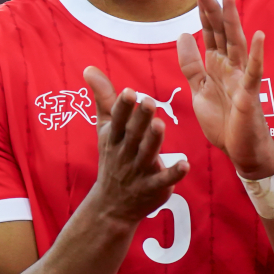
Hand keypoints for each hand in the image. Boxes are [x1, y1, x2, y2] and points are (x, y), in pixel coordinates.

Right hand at [83, 66, 189, 224]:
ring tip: (160, 125)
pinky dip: (173, 174)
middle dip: (140, 119)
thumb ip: (103, 98)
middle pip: (133, 135)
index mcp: (114, 138)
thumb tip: (89, 68)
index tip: (129, 92)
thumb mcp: (105, 129)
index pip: (117, 120)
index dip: (122, 107)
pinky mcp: (153, 188)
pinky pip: (163, 180)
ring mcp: (138, 172)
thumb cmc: (112, 158)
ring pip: (147, 154)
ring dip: (153, 141)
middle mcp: (125, 153)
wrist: (111, 205)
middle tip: (149, 101)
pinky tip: (184, 164)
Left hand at [177, 0, 273, 179]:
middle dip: (211, 9)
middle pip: (220, 32)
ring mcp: (241, 78)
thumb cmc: (223, 121)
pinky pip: (254, 72)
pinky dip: (257, 54)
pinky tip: (259, 35)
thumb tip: (184, 35)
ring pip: (236, 44)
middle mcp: (230, 67)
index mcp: (217, 65)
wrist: (240, 151)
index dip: (203, 12)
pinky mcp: (250, 94)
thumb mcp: (198, 89)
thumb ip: (191, 64)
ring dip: (232, 21)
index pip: (209, 33)